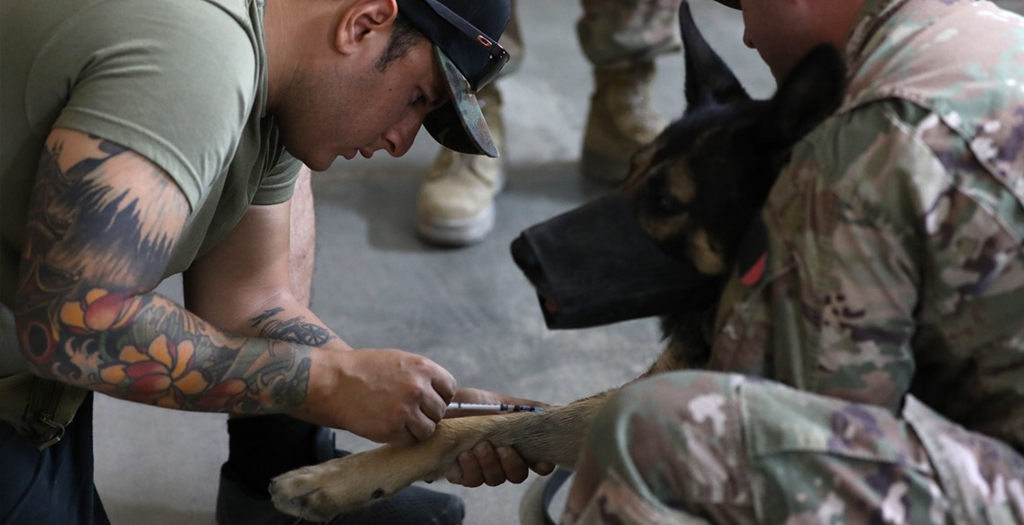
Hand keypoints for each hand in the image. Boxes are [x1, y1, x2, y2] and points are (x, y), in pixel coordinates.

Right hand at [295, 348, 456, 445]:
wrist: (333, 381)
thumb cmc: (365, 370)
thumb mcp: (399, 361)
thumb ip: (422, 376)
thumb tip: (443, 396)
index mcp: (422, 368)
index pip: (449, 388)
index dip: (439, 395)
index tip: (427, 400)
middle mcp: (418, 389)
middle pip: (440, 411)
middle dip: (427, 413)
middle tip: (408, 411)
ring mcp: (405, 411)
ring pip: (428, 429)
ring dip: (417, 429)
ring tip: (400, 421)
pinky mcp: (392, 430)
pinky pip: (410, 441)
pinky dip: (402, 438)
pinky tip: (388, 427)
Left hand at [443, 388, 555, 486]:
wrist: (441, 407)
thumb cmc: (472, 405)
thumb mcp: (501, 402)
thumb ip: (527, 408)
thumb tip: (554, 410)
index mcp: (516, 446)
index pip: (537, 464)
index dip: (542, 466)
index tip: (541, 461)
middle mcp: (501, 462)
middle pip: (517, 475)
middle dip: (511, 463)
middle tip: (502, 447)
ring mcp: (482, 470)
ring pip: (495, 479)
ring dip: (489, 464)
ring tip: (479, 446)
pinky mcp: (461, 474)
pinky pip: (471, 480)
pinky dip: (470, 468)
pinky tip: (464, 454)